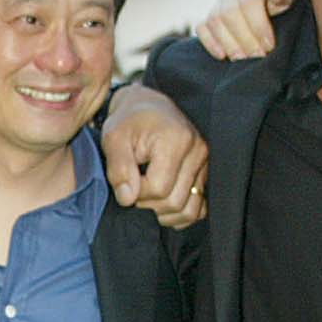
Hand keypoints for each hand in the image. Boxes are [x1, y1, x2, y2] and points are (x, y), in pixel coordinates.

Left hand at [102, 84, 206, 228]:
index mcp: (176, 140)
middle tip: (134, 188)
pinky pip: (200, 208)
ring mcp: (205, 163)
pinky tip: (163, 203)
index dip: (136, 193)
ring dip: (164, 213)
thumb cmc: (129, 122)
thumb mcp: (114, 139)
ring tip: (148, 196)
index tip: (126, 180)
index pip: (158, 188)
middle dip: (149, 204)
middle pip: (174, 202)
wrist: (148, 107)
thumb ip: (118, 169)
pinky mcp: (207, 173)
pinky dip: (180, 213)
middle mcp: (197, 151)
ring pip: (189, 210)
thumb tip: (127, 199)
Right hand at [196, 0, 291, 61]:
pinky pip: (201, 27)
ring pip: (214, 20)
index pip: (249, 1)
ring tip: (243, 59)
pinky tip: (223, 55)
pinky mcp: (210, 15)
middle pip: (229, 12)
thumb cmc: (284, 2)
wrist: (273, 2)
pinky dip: (210, 43)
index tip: (269, 46)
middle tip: (257, 56)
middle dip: (244, 39)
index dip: (258, 26)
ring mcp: (219, 0)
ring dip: (228, 43)